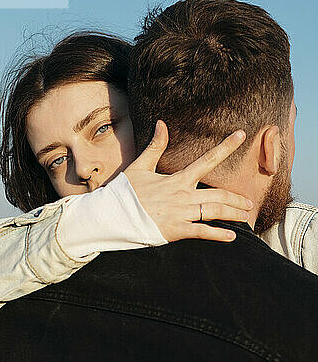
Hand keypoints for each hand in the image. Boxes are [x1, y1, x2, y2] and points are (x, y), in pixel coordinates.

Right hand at [124, 121, 252, 242]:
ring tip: (246, 216)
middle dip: (237, 198)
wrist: (112, 215)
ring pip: (215, 211)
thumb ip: (155, 146)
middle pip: (218, 194)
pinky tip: (231, 236)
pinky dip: (218, 234)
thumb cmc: (124, 192)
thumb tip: (162, 124)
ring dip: (233, 214)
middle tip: (249, 201)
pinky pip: (202, 232)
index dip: (226, 147)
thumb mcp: (139, 166)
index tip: (241, 135)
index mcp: (177, 179)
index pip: (207, 160)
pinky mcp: (176, 230)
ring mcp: (181, 213)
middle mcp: (183, 195)